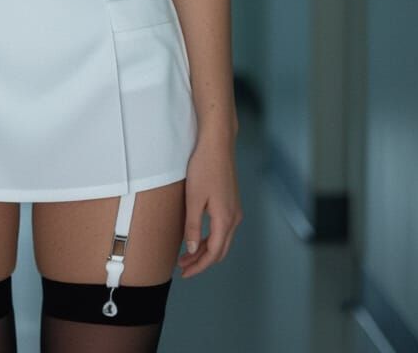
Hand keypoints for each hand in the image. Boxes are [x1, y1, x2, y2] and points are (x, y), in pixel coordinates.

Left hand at [177, 133, 242, 277]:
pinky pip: (223, 228)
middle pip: (220, 250)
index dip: (199, 266)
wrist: (217, 144)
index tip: (184, 273)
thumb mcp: (194, 199)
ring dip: (205, 249)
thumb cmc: (204, 168)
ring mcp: (235, 210)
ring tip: (186, 254)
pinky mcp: (231, 202)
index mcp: (225, 219)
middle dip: (202, 261)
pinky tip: (197, 236)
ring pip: (222, 240)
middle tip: (183, 266)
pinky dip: (210, 237)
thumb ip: (192, 227)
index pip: (214, 253)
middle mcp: (234, 218)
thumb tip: (192, 250)